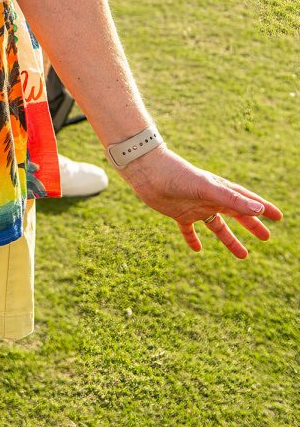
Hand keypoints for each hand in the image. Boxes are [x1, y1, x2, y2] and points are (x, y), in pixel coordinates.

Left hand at [119, 146, 281, 258]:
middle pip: (235, 214)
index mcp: (219, 190)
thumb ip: (231, 200)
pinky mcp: (178, 214)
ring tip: (244, 255)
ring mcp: (194, 206)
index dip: (262, 208)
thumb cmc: (177, 175)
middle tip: (266, 237)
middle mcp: (209, 198)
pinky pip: (188, 230)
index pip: (246, 200)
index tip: (278, 217)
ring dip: (229, 239)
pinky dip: (193, 240)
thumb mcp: (207, 188)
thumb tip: (258, 209)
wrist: (147, 171)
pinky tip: (197, 251)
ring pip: (216, 226)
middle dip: (251, 225)